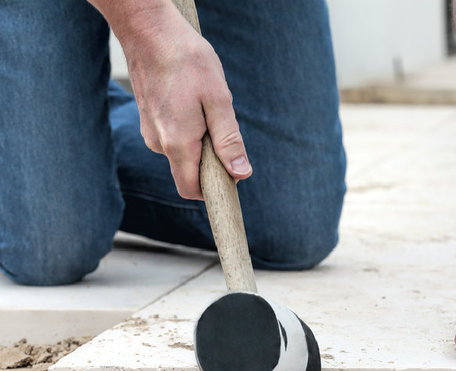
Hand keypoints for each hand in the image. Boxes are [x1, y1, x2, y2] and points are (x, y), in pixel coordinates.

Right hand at [123, 6, 251, 198]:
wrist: (149, 30)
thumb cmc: (187, 60)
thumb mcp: (218, 100)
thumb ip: (229, 140)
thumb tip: (241, 173)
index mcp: (177, 143)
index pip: (191, 189)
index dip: (213, 190)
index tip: (231, 177)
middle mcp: (158, 143)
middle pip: (188, 171)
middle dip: (210, 160)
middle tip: (221, 127)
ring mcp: (150, 130)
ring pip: (182, 151)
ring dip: (200, 140)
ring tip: (205, 106)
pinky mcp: (148, 118)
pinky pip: (173, 136)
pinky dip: (188, 128)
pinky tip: (191, 100)